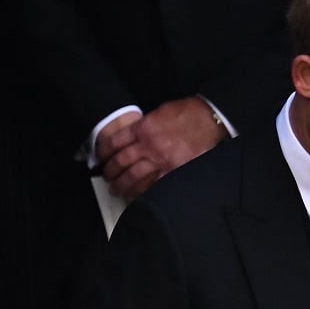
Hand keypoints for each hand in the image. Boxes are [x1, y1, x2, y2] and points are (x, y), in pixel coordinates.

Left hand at [98, 96, 228, 198]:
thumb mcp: (158, 112)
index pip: (114, 142)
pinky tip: (136, 196)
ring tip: (117, 190)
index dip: (103, 152)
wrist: (209, 120)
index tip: (101, 158)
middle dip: (110, 172)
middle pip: (121, 162)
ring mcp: (162, 160)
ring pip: (134, 176)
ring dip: (122, 185)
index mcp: (143, 128)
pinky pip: (154, 185)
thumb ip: (143, 126)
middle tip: (107, 177)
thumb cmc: (187, 113)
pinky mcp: (174, 170)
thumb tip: (132, 137)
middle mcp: (149, 145)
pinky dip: (142, 192)